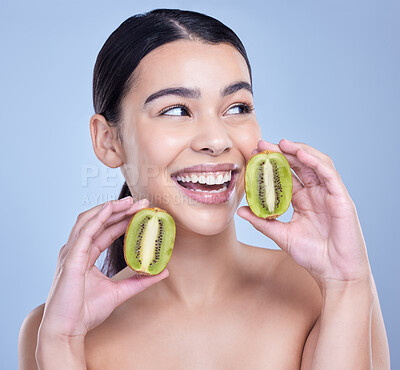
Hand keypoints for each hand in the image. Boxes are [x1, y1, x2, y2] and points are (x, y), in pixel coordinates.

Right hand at [39, 197, 168, 339]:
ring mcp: (72, 252)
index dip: (123, 219)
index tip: (141, 212)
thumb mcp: (120, 292)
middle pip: (100, 222)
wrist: (68, 331)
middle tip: (141, 203)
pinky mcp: (71, 258)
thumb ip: (140, 280)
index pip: (106, 230)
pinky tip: (110, 208)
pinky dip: (98, 217)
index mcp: (86, 255)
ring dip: (110, 208)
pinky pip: (85, 232)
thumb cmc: (86, 312)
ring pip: (90, 221)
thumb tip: (163, 272)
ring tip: (129, 201)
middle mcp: (78, 250)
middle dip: (120, 209)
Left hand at [237, 139, 370, 289]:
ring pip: (315, 163)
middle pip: (298, 165)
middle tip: (262, 145)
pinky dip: (315, 161)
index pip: (286, 175)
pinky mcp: (341, 197)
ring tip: (281, 143)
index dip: (271, 164)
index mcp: (302, 200)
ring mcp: (329, 194)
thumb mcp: (281, 235)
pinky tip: (300, 153)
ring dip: (298, 151)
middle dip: (281, 152)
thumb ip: (262, 222)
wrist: (335, 273)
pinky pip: (329, 173)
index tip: (254, 155)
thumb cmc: (312, 256)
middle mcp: (315, 193)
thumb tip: (240, 210)